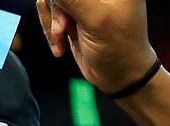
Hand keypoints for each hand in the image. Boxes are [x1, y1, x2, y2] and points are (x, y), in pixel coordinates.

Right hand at [35, 0, 155, 95]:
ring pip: (52, 0)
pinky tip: (59, 43)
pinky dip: (50, 29)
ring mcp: (85, 1)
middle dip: (56, 10)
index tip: (64, 19)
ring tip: (61, 37)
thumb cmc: (117, 47)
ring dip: (51, 21)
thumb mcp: (96, 18)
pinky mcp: (75, 12)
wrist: (119, 74)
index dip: (62, 0)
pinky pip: (50, 12)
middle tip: (63, 28)